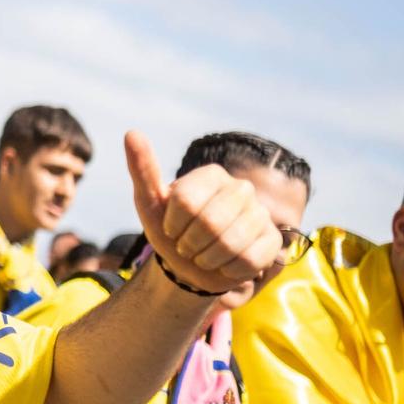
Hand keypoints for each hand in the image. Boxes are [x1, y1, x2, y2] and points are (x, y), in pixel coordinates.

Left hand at [125, 130, 275, 300]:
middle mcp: (241, 189)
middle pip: (210, 222)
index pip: (186, 200)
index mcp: (212, 175)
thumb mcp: (150, 202)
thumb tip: (132, 133)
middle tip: (186, 246)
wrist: (190, 266)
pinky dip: (228, 270)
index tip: (171, 228)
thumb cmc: (170, 230)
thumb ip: (142, 168)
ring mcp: (260, 214)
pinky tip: (224, 264)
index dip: (173, 224)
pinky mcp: (272, 240)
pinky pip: (249, 260)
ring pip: (230, 243)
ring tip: (203, 256)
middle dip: (189, 243)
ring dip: (207, 259)